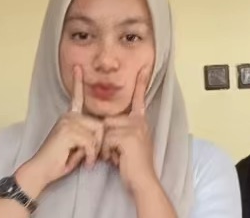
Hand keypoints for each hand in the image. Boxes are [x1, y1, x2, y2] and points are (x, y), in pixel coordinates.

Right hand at [21, 66, 103, 193]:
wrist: (41, 170)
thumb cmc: (60, 160)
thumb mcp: (78, 144)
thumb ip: (88, 135)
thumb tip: (103, 131)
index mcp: (70, 116)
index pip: (76, 96)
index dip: (77, 82)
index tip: (78, 67)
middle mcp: (68, 116)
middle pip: (99, 124)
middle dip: (99, 144)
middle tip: (90, 157)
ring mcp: (68, 122)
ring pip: (97, 133)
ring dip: (94, 151)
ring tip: (85, 160)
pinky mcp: (68, 131)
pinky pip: (90, 142)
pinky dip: (90, 155)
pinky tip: (83, 162)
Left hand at [101, 67, 155, 193]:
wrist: (143, 182)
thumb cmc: (132, 166)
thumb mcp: (128, 144)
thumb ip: (121, 131)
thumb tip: (105, 125)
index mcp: (140, 122)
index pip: (139, 99)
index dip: (140, 83)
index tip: (144, 67)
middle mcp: (139, 122)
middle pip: (109, 120)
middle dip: (105, 138)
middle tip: (115, 154)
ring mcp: (135, 129)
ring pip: (105, 129)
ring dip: (105, 146)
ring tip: (117, 157)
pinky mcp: (128, 137)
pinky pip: (106, 139)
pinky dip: (107, 152)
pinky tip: (117, 160)